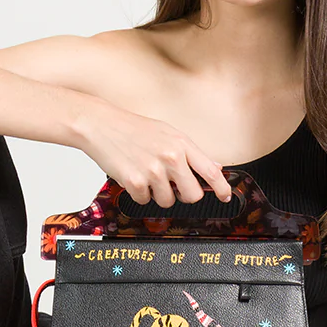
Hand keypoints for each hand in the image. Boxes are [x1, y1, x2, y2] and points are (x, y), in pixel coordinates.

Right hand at [70, 104, 234, 208]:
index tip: (225, 196)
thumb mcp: (167, 133)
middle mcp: (170, 157)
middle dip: (184, 195)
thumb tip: (214, 166)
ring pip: (168, 201)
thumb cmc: (133, 128)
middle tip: (173, 186)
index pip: (211, 171)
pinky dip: (139, 194)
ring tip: (146, 175)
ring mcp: (153, 171)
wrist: (100, 125)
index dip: (222, 188)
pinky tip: (133, 176)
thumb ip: (190, 152)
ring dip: (158, 194)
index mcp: (181, 144)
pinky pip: (145, 201)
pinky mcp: (135, 182)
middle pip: (192, 195)